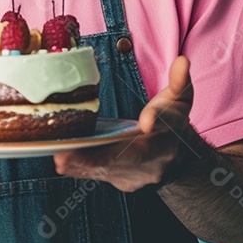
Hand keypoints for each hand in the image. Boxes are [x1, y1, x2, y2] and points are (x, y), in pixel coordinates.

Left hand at [53, 56, 195, 192]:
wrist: (178, 160)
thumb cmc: (173, 122)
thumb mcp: (180, 99)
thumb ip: (179, 79)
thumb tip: (182, 61)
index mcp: (171, 129)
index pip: (165, 122)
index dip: (157, 120)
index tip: (147, 121)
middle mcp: (156, 155)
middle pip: (129, 155)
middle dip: (100, 155)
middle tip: (69, 152)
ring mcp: (141, 173)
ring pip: (111, 169)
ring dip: (84, 164)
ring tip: (60, 157)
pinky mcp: (126, 181)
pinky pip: (103, 175)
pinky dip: (83, 170)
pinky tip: (63, 163)